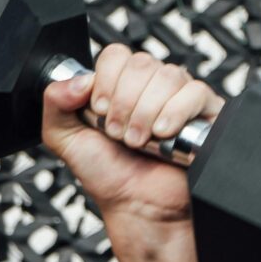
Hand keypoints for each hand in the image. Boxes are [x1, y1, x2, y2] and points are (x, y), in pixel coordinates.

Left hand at [38, 44, 221, 229]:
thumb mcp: (65, 138)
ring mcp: (178, 97)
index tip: (100, 111)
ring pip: (167, 76)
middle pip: (141, 64)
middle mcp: (150, 86)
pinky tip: (164, 136)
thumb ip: (55, 102)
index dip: (106, 81)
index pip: (116, 55)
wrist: (137, 206)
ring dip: (146, 113)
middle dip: (124, 104)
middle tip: (119, 134)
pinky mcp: (205, 111)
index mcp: (119, 85)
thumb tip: (79, 79)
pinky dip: (175, 113)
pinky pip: (195, 92)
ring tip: (139, 141)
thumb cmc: (107, 175)